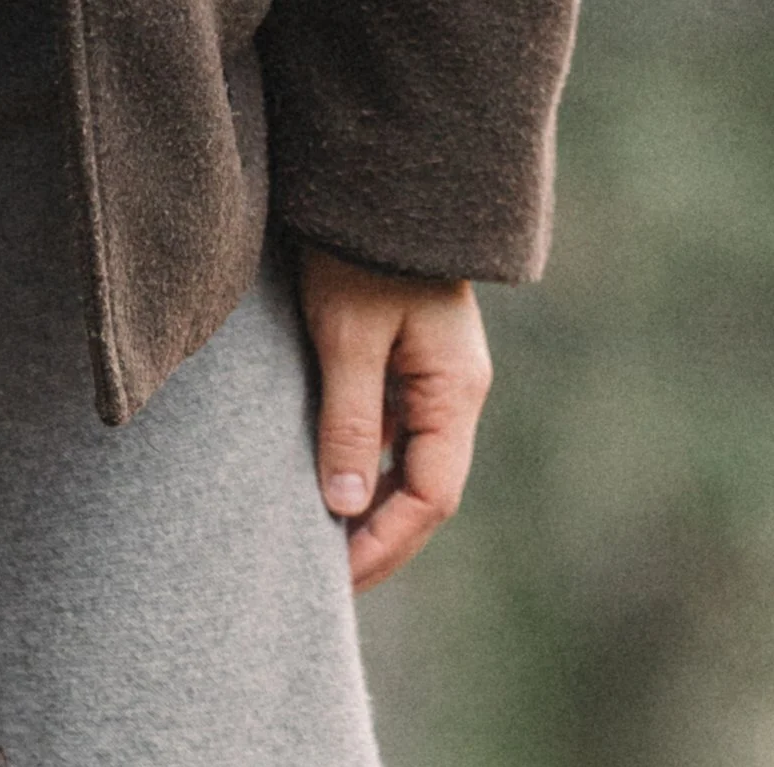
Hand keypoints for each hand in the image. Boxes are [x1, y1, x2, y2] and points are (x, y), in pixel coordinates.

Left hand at [297, 249, 491, 590]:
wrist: (376, 175)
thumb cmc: (360, 249)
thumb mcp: (348, 337)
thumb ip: (349, 421)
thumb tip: (342, 505)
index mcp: (454, 389)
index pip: (431, 497)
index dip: (385, 546)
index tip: (334, 582)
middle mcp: (454, 391)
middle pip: (424, 494)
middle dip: (379, 542)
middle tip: (324, 584)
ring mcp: (434, 380)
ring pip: (407, 471)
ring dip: (369, 513)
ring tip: (319, 551)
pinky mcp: (407, 367)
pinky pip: (390, 441)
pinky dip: (361, 475)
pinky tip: (322, 495)